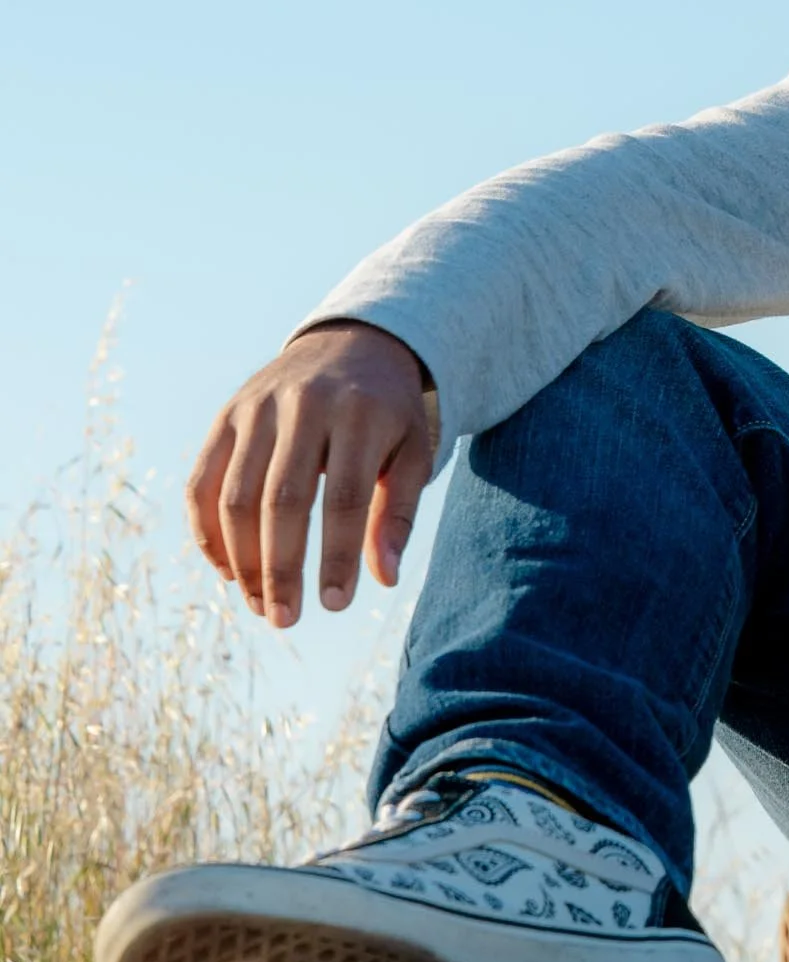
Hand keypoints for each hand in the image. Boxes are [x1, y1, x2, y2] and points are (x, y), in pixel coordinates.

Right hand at [187, 320, 435, 627]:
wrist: (351, 341)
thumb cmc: (388, 411)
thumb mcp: (414, 451)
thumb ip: (400, 512)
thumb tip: (385, 579)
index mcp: (360, 413)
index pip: (344, 497)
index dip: (338, 556)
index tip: (335, 605)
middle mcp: (304, 405)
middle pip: (282, 501)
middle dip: (280, 568)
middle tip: (284, 619)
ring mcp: (257, 408)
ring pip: (235, 496)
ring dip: (242, 561)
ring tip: (261, 604)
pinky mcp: (226, 415)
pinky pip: (202, 483)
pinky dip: (207, 533)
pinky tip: (228, 570)